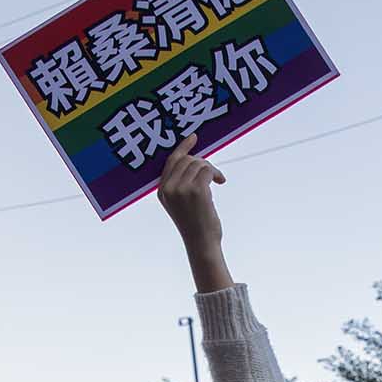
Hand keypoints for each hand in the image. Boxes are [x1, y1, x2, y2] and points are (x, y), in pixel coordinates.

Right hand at [157, 133, 230, 290]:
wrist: (201, 244)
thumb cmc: (196, 225)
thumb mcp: (182, 204)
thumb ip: (181, 184)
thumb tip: (194, 160)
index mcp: (162, 191)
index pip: (171, 161)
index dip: (183, 147)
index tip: (193, 137)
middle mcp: (168, 188)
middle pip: (187, 159)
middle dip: (203, 162)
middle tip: (213, 174)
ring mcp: (181, 189)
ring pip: (199, 163)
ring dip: (211, 169)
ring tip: (217, 181)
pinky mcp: (196, 191)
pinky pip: (208, 169)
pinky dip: (216, 173)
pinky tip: (220, 182)